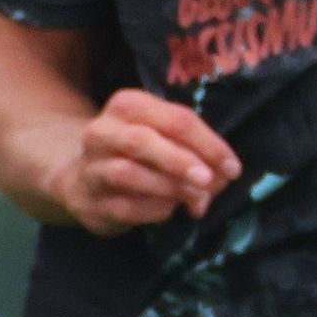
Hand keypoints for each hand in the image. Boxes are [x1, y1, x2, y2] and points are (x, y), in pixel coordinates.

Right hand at [46, 93, 237, 235]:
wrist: (84, 179)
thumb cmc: (137, 154)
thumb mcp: (164, 138)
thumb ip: (193, 152)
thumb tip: (221, 177)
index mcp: (128, 105)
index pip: (174, 118)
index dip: (208, 143)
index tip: (232, 167)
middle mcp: (103, 131)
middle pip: (142, 141)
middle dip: (181, 161)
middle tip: (209, 181)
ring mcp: (91, 166)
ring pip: (129, 174)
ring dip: (168, 188)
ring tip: (195, 200)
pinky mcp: (88, 201)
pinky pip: (124, 207)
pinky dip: (153, 210)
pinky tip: (170, 210)